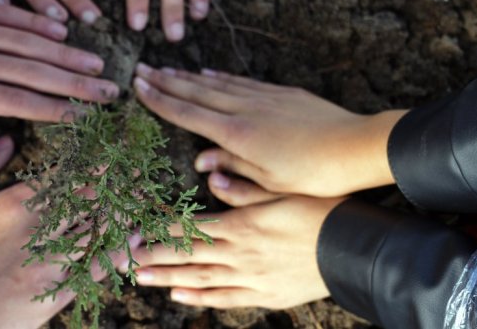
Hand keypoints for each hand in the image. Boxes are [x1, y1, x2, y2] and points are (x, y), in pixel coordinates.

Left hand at [0, 0, 118, 167]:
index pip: (15, 100)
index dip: (53, 108)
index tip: (84, 116)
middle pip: (32, 71)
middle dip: (75, 83)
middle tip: (109, 90)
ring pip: (26, 40)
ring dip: (66, 52)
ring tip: (97, 62)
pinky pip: (7, 12)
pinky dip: (36, 21)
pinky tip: (62, 28)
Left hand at [131, 174, 342, 309]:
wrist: (355, 250)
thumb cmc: (322, 211)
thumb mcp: (283, 190)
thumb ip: (244, 187)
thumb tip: (211, 178)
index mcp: (242, 224)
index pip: (190, 227)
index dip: (159, 229)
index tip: (132, 229)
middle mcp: (240, 254)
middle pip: (187, 255)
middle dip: (151, 256)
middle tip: (120, 260)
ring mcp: (251, 278)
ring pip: (199, 279)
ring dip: (167, 278)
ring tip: (138, 277)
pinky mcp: (265, 296)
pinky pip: (226, 298)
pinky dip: (200, 298)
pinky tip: (178, 295)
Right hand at [132, 64, 403, 196]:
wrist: (355, 147)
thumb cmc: (312, 176)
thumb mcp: (268, 184)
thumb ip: (231, 172)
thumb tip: (202, 163)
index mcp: (237, 134)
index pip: (188, 114)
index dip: (160, 100)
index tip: (138, 87)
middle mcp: (245, 109)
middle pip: (196, 92)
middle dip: (165, 81)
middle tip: (141, 69)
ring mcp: (263, 97)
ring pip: (217, 83)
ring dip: (188, 76)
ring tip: (166, 69)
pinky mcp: (281, 93)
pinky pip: (241, 81)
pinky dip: (220, 77)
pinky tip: (208, 73)